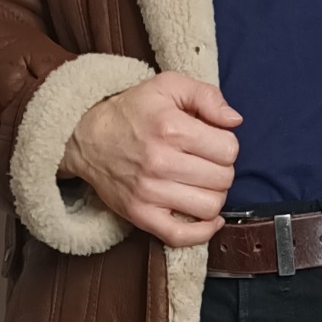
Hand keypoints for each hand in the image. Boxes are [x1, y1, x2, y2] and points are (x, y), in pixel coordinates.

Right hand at [62, 72, 241, 246]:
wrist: (87, 138)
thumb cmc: (132, 111)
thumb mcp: (168, 85)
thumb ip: (207, 95)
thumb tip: (235, 120)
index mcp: (171, 128)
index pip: (229, 149)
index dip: (227, 145)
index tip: (212, 143)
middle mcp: (160, 162)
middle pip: (223, 179)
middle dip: (222, 170)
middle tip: (206, 163)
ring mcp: (149, 192)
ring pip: (209, 207)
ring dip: (213, 196)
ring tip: (201, 183)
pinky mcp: (140, 215)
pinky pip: (182, 236)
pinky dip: (203, 232)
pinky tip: (208, 218)